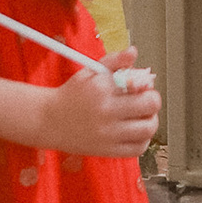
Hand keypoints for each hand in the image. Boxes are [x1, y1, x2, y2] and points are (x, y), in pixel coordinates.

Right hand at [37, 56, 161, 159]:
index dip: (147, 86)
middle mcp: (106, 111)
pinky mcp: (107, 150)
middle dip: (152, 101)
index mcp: (103, 88)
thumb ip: (115, 60)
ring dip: (150, 121)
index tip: (143, 86)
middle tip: (146, 101)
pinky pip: (138, 148)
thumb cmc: (71, 95)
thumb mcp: (90, 70)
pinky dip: (143, 140)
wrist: (49, 120)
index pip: (142, 86)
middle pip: (150, 106)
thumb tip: (133, 52)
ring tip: (142, 117)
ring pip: (148, 129)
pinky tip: (135, 132)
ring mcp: (107, 133)